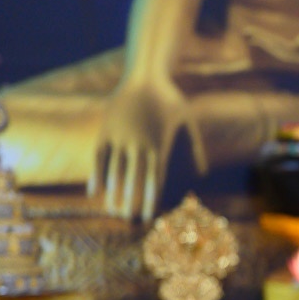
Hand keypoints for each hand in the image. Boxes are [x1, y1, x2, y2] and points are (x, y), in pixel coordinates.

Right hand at [92, 78, 207, 221]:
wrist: (145, 78)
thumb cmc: (170, 102)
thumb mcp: (188, 124)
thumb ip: (195, 150)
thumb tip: (203, 174)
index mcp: (159, 146)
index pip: (154, 180)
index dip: (151, 200)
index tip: (150, 217)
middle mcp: (138, 144)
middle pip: (134, 180)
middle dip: (132, 202)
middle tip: (131, 222)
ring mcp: (120, 137)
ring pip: (114, 171)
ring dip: (113, 193)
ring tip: (113, 211)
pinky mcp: (106, 130)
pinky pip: (99, 157)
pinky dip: (96, 174)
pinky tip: (95, 192)